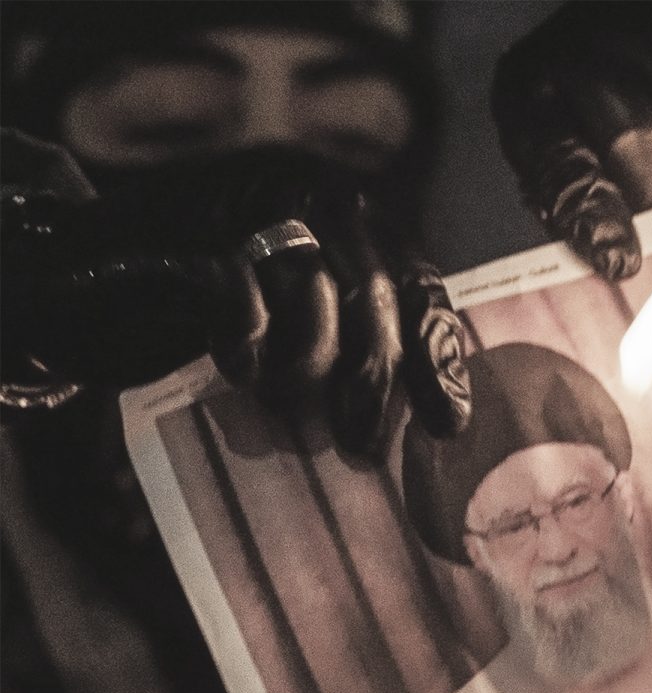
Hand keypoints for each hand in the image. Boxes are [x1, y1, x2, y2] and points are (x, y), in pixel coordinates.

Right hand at [2, 139, 469, 457]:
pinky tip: (238, 369)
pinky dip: (246, 341)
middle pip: (376, 293)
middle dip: (374, 379)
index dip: (438, 359)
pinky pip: (241, 290)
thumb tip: (437, 418)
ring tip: (283, 398)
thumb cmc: (224, 312)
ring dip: (305, 363)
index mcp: (358, 219)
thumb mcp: (309, 325)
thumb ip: (365, 346)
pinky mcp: (196, 230)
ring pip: (313, 290)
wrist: (109, 274)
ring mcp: (254, 204)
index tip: (447, 425)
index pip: (421, 288)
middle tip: (361, 442)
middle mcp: (315, 196)